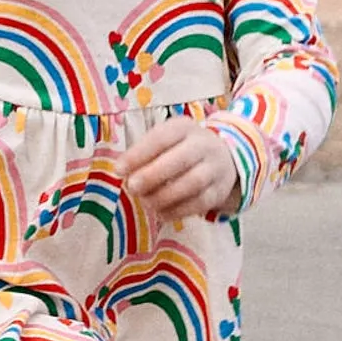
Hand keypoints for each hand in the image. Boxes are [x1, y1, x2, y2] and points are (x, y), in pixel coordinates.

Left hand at [122, 118, 239, 222]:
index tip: (119, 169)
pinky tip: (161, 213)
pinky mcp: (218, 191)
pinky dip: (177, 211)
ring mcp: (214, 168)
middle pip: (180, 159)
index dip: (138, 154)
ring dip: (164, 195)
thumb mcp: (164, 142)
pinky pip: (199, 203)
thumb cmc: (180, 149)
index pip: (161, 138)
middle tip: (132, 187)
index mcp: (184, 127)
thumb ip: (143, 154)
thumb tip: (122, 172)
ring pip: (192, 182)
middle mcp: (203, 145)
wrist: (222, 158)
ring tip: (146, 202)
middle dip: (152, 175)